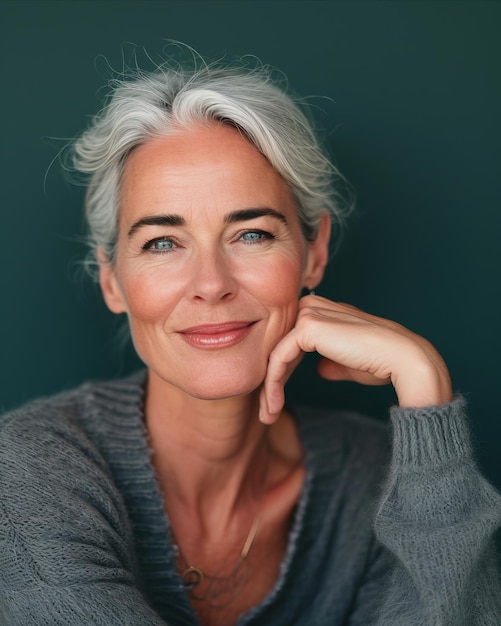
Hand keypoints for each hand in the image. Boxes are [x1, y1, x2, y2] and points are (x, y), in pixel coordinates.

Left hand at [259, 295, 452, 423]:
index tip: (279, 399)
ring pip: (275, 352)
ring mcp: (311, 314)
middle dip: (271, 379)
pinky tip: (274, 405)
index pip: (292, 340)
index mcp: (327, 313)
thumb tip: (320, 368)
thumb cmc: (383, 363)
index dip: (284, 369)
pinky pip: (279, 358)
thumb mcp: (351, 365)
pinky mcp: (309, 327)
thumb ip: (333, 362)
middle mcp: (316, 308)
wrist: (402, 359)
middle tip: (268, 412)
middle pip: (279, 346)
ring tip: (268, 414)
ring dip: (268, 386)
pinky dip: (273, 383)